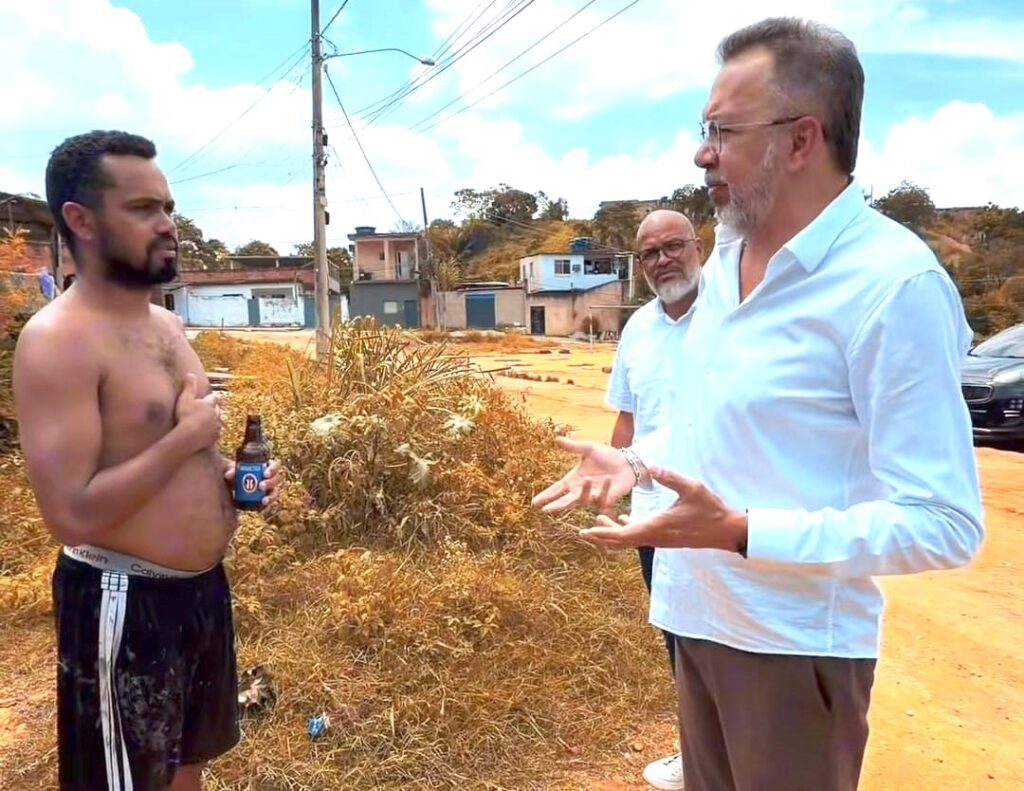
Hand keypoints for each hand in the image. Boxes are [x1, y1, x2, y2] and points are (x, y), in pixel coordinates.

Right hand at [174, 373, 221, 451]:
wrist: (189, 435)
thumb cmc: (185, 415)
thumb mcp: (185, 398)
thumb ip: (189, 386)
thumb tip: (191, 374)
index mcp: (209, 404)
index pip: (213, 398)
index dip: (210, 398)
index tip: (207, 399)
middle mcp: (216, 414)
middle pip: (217, 410)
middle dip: (214, 409)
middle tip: (208, 410)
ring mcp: (216, 426)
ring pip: (218, 422)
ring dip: (214, 422)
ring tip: (208, 423)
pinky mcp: (215, 437)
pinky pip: (216, 434)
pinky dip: (212, 433)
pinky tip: (208, 435)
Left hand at [225, 459, 283, 508]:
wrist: (233, 487)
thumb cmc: (236, 474)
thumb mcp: (233, 471)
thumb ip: (231, 471)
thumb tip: (228, 475)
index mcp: (266, 466)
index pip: (275, 465)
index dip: (273, 469)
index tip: (265, 474)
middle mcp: (271, 478)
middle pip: (277, 479)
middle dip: (270, 483)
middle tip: (261, 486)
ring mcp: (270, 490)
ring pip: (275, 492)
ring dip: (271, 496)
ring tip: (264, 500)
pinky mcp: (266, 500)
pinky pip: (269, 503)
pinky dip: (266, 505)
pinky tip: (261, 506)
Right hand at [531, 437, 634, 513]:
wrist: (627, 462)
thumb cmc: (607, 456)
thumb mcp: (588, 448)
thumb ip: (573, 446)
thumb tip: (556, 439)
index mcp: (574, 479)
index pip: (557, 489)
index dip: (546, 496)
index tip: (534, 503)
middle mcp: (581, 490)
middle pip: (565, 501)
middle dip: (556, 505)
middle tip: (546, 510)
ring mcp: (593, 496)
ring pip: (583, 499)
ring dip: (585, 490)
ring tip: (587, 478)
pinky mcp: (606, 499)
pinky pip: (602, 496)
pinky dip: (605, 488)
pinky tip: (608, 479)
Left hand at [578, 467, 746, 552]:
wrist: (726, 530)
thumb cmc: (710, 510)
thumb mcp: (692, 488)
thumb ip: (671, 477)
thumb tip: (652, 465)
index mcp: (656, 527)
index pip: (623, 535)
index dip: (603, 534)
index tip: (585, 532)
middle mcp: (655, 537)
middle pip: (621, 541)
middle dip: (601, 535)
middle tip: (582, 530)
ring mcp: (660, 539)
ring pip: (630, 540)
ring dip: (613, 533)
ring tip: (597, 520)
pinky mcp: (665, 537)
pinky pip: (640, 536)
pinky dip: (627, 530)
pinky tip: (622, 518)